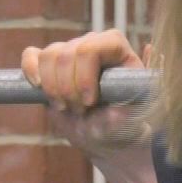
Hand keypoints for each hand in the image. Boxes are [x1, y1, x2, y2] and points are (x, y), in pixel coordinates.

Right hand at [20, 29, 150, 158]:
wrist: (104, 138)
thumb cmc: (122, 126)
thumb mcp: (128, 119)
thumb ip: (130, 94)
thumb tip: (150, 52)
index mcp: (118, 50)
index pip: (92, 47)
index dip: (84, 75)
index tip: (89, 103)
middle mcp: (93, 44)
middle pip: (66, 53)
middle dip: (68, 88)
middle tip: (80, 111)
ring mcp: (70, 52)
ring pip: (48, 56)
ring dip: (53, 88)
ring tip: (66, 107)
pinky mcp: (50, 65)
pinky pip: (32, 56)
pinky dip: (30, 70)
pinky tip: (39, 88)